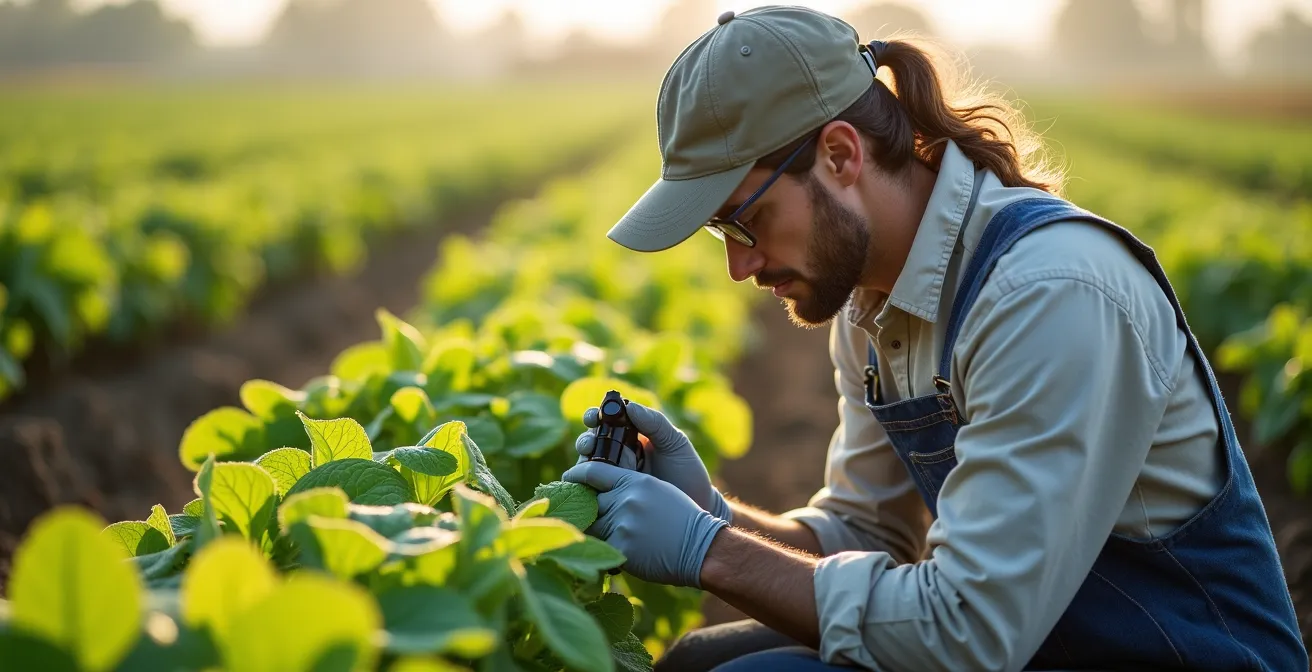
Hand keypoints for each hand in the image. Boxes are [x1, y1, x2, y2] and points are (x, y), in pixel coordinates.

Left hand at [562, 460, 726, 588]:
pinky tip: (611, 555)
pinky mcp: (622, 547)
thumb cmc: (682, 518)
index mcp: (634, 481)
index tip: (567, 478)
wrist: (702, 547)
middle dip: (582, 508)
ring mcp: (622, 524)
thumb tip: (602, 492)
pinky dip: (604, 552)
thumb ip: (629, 487)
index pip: (593, 471)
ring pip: (592, 526)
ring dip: (594, 532)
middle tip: (575, 512)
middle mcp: (625, 499)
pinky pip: (601, 549)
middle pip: (588, 501)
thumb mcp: (657, 490)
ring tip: (597, 535)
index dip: (576, 475)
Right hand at [573, 401, 732, 522]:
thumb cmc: (688, 473)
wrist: (696, 510)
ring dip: (583, 463)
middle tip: (590, 445)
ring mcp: (612, 478)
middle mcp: (617, 455)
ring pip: (587, 467)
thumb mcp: (675, 443)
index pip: (606, 421)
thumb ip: (655, 423)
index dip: (595, 416)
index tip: (594, 418)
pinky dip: (584, 488)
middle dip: (586, 441)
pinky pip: (591, 491)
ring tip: (589, 466)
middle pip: (591, 443)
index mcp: (631, 435)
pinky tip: (585, 486)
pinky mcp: (609, 501)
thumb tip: (629, 406)